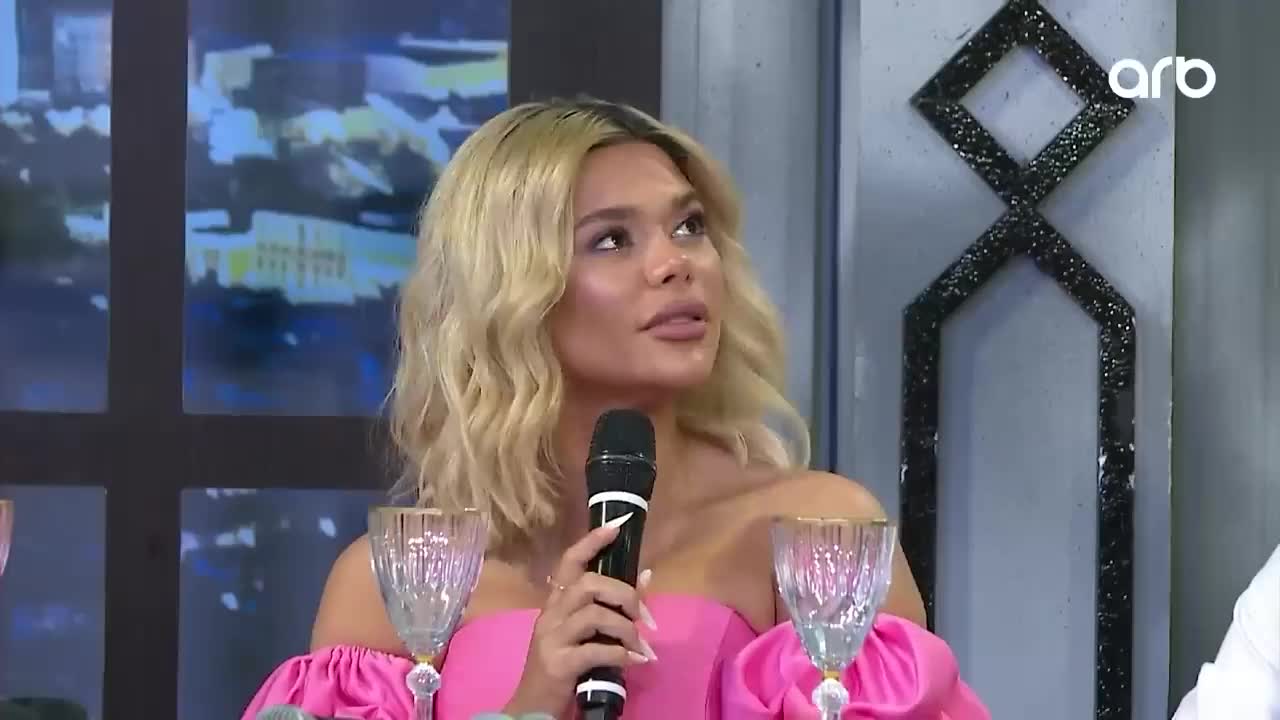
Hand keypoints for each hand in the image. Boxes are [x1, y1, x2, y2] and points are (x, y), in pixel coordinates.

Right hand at [502, 524, 657, 716]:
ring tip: (640, 646)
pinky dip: (622, 655)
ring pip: (594, 615)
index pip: (569, 561)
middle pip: (588, 584)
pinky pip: (597, 651)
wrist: (533, 708)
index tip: (617, 526)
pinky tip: (635, 662)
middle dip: (624, 595)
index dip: (592, 541)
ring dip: (626, 629)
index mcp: (556, 604)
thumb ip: (611, 608)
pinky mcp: (558, 664)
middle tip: (642, 616)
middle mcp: (550, 615)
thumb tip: (647, 575)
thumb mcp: (586, 635)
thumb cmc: (564, 666)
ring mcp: (551, 639)